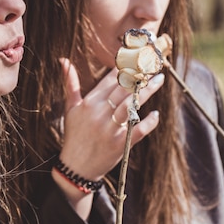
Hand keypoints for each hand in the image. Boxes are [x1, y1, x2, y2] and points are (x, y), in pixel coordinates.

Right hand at [57, 57, 163, 184]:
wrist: (75, 167)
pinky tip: (156, 114)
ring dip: (147, 91)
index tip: (136, 56)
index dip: (123, 66)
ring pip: (132, 105)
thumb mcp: (70, 108)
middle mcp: (100, 114)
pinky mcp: (120, 144)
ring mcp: (111, 129)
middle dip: (139, 75)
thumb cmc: (74, 135)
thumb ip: (70, 84)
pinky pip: (139, 130)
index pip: (109, 80)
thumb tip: (64, 60)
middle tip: (153, 63)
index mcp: (89, 103)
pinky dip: (149, 122)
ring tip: (159, 79)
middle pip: (123, 89)